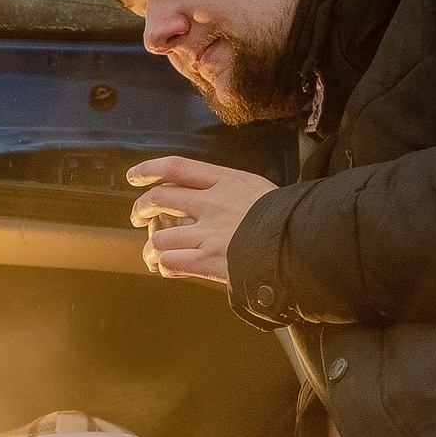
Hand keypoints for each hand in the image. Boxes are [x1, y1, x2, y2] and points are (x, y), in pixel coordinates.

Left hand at [126, 156, 277, 287]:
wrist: (301, 241)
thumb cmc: (285, 216)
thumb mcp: (257, 188)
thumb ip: (228, 188)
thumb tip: (207, 192)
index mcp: (224, 181)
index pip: (176, 167)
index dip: (149, 170)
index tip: (135, 175)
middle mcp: (211, 204)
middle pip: (159, 199)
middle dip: (140, 208)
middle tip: (137, 217)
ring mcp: (208, 233)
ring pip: (160, 237)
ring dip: (152, 248)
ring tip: (154, 254)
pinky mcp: (208, 260)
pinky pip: (171, 263)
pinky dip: (165, 267)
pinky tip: (169, 269)